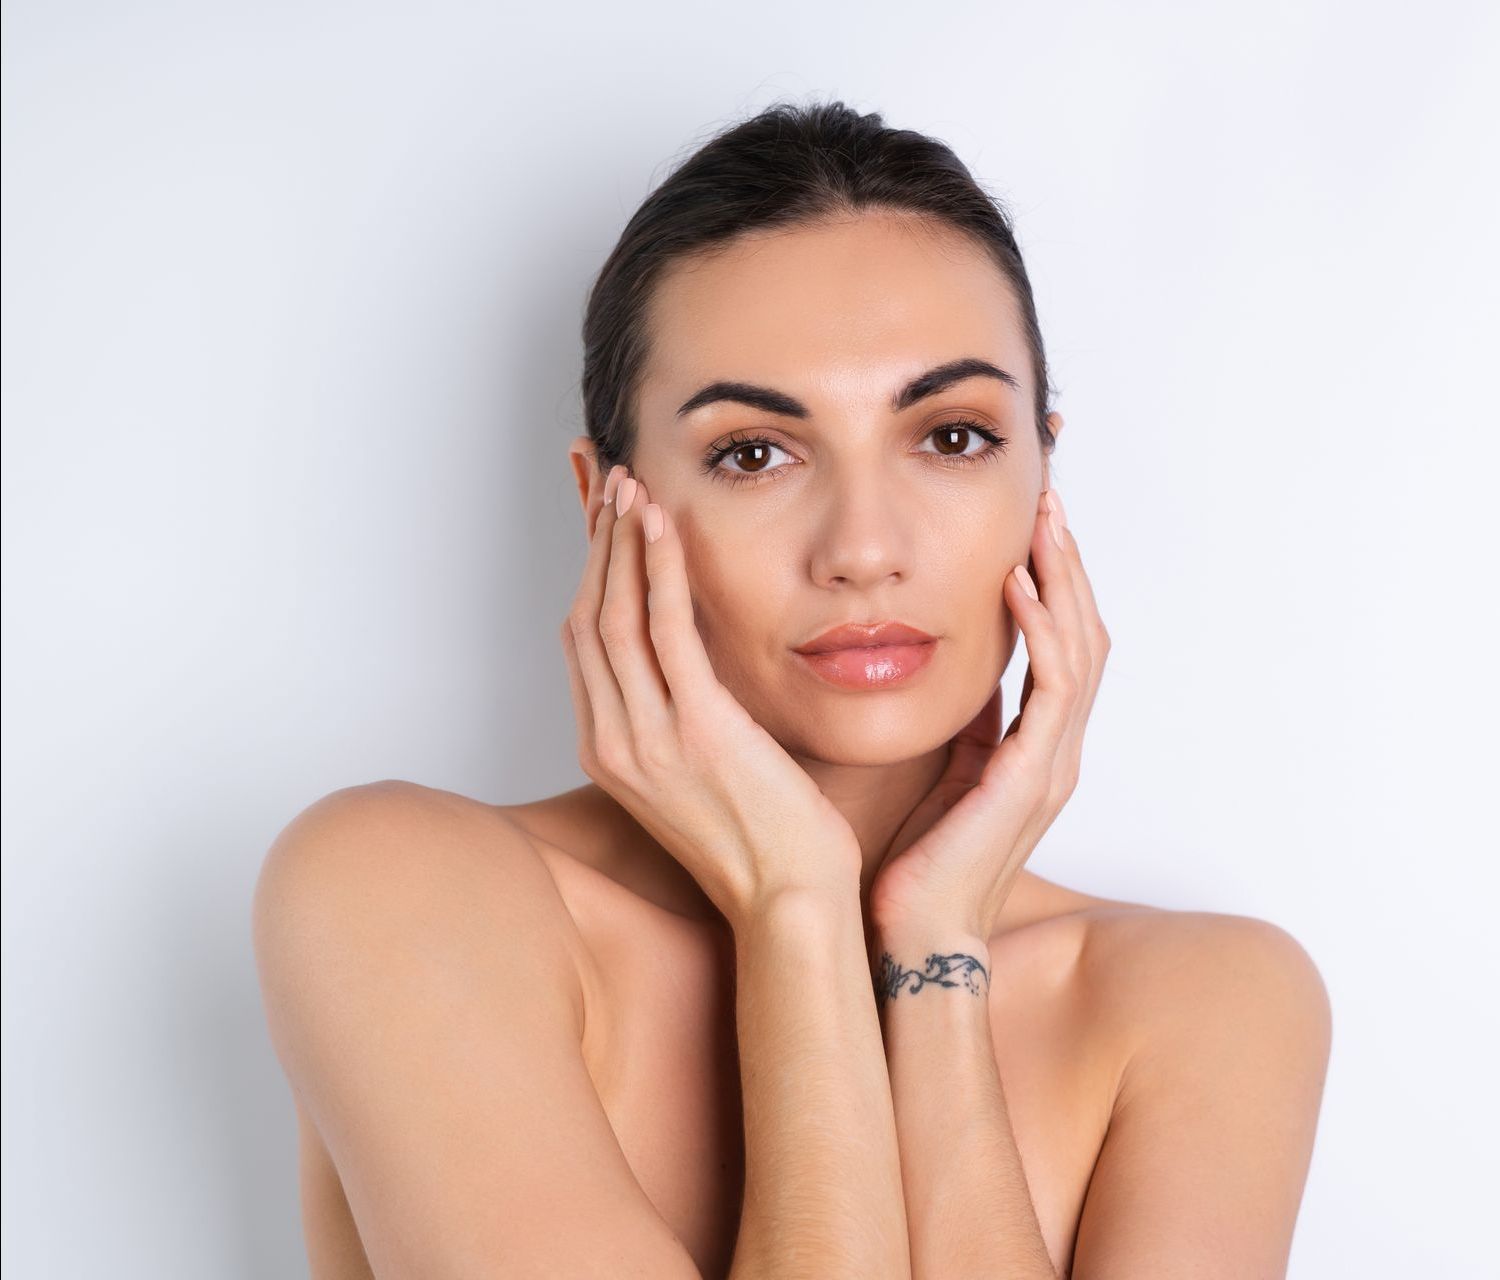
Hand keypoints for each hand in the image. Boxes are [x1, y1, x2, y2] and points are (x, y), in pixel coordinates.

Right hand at [560, 462, 862, 930]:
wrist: (791, 903)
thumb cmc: (763, 844)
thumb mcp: (702, 777)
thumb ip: (680, 720)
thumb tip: (690, 668)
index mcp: (612, 752)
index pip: (584, 642)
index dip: (589, 572)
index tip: (601, 520)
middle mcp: (615, 742)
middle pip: (587, 617)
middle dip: (594, 542)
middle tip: (605, 481)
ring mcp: (648, 738)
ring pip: (614, 615)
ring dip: (619, 542)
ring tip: (629, 486)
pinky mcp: (695, 729)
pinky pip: (664, 629)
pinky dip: (657, 569)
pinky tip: (662, 525)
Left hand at [867, 488, 1110, 939]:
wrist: (915, 933)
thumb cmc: (920, 861)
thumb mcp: (945, 772)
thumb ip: (968, 725)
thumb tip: (966, 672)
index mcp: (1036, 747)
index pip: (1062, 646)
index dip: (1055, 583)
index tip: (1033, 525)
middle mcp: (1057, 750)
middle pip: (1085, 634)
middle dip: (1070, 563)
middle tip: (1050, 499)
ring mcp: (1052, 763)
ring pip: (1081, 649)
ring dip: (1064, 579)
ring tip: (1043, 521)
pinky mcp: (1032, 776)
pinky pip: (1052, 687)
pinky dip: (1042, 629)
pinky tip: (1018, 584)